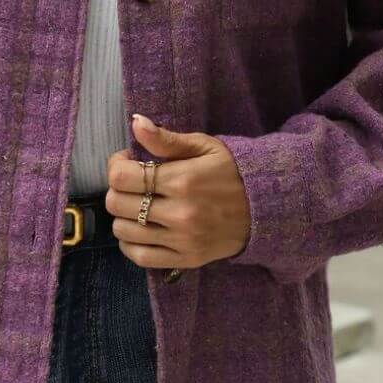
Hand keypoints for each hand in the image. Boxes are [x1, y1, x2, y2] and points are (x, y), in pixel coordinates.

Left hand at [104, 114, 250, 270]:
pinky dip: (129, 244)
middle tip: (132, 183)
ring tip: (137, 205)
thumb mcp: (203, 146)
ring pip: (124, 231)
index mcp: (182, 180)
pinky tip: (138, 229)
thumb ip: (166, 138)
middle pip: (117, 204)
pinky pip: (140, 257)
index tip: (127, 161)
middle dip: (118, 189)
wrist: (266, 208)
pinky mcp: (186, 260)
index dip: (116, 165)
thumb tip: (136, 122)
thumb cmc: (230, 170)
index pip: (121, 177)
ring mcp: (182, 240)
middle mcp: (180, 213)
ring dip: (122, 216)